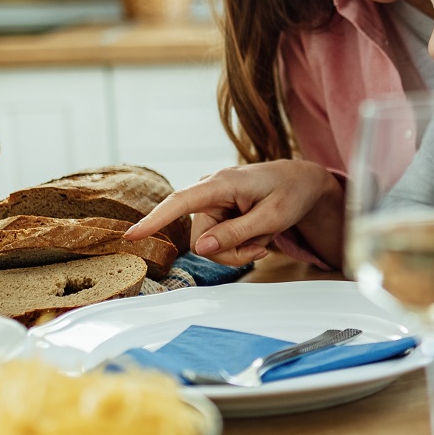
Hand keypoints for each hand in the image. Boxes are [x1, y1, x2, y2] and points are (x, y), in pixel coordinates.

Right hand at [124, 160, 343, 266]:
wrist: (302, 181)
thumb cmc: (290, 193)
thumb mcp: (271, 218)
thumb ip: (236, 233)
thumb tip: (201, 249)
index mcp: (222, 184)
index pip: (180, 202)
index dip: (155, 220)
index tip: (131, 235)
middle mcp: (210, 190)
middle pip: (201, 241)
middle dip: (229, 253)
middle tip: (261, 250)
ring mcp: (212, 201)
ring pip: (209, 245)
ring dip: (237, 249)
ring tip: (263, 238)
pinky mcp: (216, 211)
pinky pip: (217, 240)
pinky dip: (238, 244)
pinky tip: (257, 235)